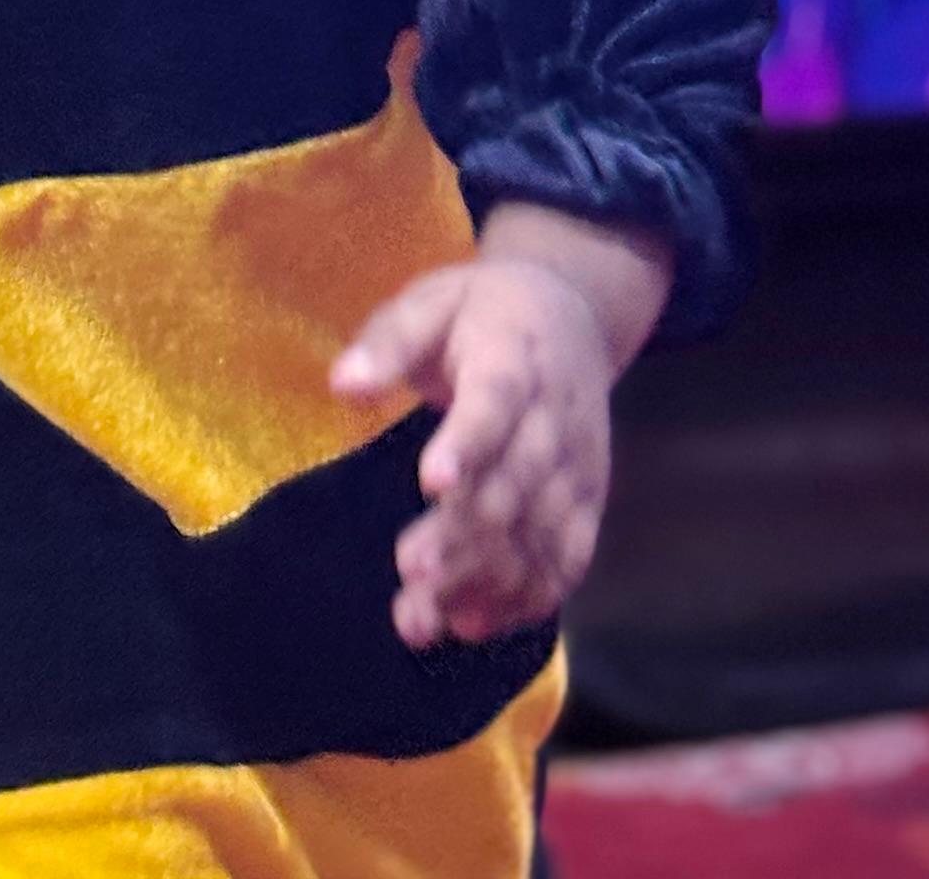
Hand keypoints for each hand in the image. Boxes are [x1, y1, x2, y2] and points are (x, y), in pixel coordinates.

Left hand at [330, 205, 669, 648]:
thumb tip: (341, 384)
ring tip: (421, 617)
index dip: (468, 443)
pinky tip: (471, 624)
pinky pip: (568, 558)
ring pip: (540, 532)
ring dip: (485, 579)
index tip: (431, 482)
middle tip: (410, 569)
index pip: (495, 402)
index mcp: (513, 357)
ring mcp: (577, 464)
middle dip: (466, 532)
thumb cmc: (480, 312)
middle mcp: (554, 416)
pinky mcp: (587, 501)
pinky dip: (526, 598)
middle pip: (516, 481)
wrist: (571, 314)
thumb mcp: (430, 303)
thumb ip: (387, 343)